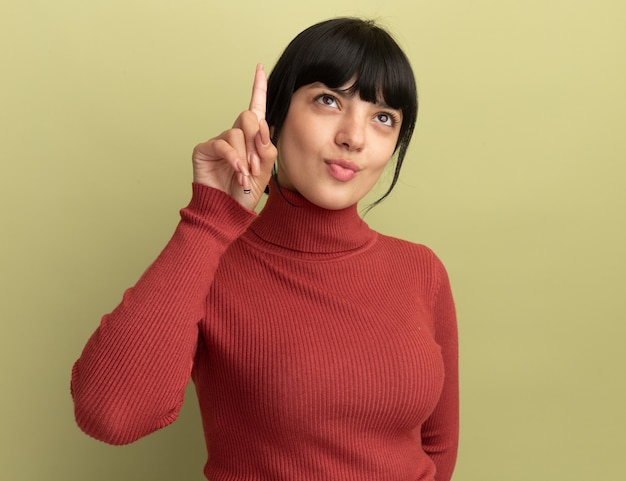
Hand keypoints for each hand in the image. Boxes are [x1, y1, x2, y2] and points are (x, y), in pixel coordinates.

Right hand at [192, 64, 276, 209]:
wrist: (228, 210)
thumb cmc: (246, 192)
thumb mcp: (264, 172)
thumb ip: (267, 149)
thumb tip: (262, 126)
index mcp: (251, 138)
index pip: (256, 109)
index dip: (258, 88)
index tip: (259, 67)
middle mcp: (234, 135)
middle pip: (248, 117)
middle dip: (256, 141)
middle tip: (255, 166)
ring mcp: (219, 141)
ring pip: (236, 132)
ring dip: (245, 156)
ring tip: (245, 175)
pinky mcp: (204, 149)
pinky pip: (222, 143)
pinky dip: (233, 157)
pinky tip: (237, 170)